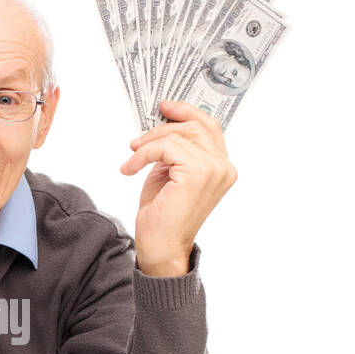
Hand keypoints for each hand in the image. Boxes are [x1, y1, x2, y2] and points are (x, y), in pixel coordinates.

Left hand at [120, 100, 236, 275]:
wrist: (160, 247)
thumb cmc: (163, 214)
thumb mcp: (169, 173)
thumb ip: (176, 149)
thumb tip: (163, 122)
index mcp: (221, 167)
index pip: (210, 126)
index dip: (187, 112)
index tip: (164, 106)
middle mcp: (223, 167)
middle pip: (196, 125)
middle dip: (162, 127)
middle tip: (137, 140)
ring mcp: (214, 170)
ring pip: (179, 135)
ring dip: (149, 142)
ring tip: (132, 157)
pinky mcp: (197, 173)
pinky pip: (166, 147)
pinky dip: (143, 154)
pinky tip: (130, 168)